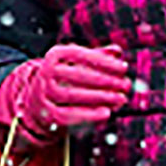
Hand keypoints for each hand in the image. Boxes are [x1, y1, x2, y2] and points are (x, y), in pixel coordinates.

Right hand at [0, 43, 130, 139]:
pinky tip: (107, 112)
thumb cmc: (67, 76)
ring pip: (73, 94)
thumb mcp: (79, 62)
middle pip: (78, 75)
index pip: (81, 55)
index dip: (104, 61)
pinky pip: (69, 114)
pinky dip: (89, 114)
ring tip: (121, 99)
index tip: (123, 68)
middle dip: (106, 80)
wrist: (40, 98)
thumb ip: (99, 55)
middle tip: (126, 85)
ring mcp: (44, 92)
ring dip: (101, 97)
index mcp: (55, 55)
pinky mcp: (47, 112)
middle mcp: (46, 71)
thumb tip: (118, 51)